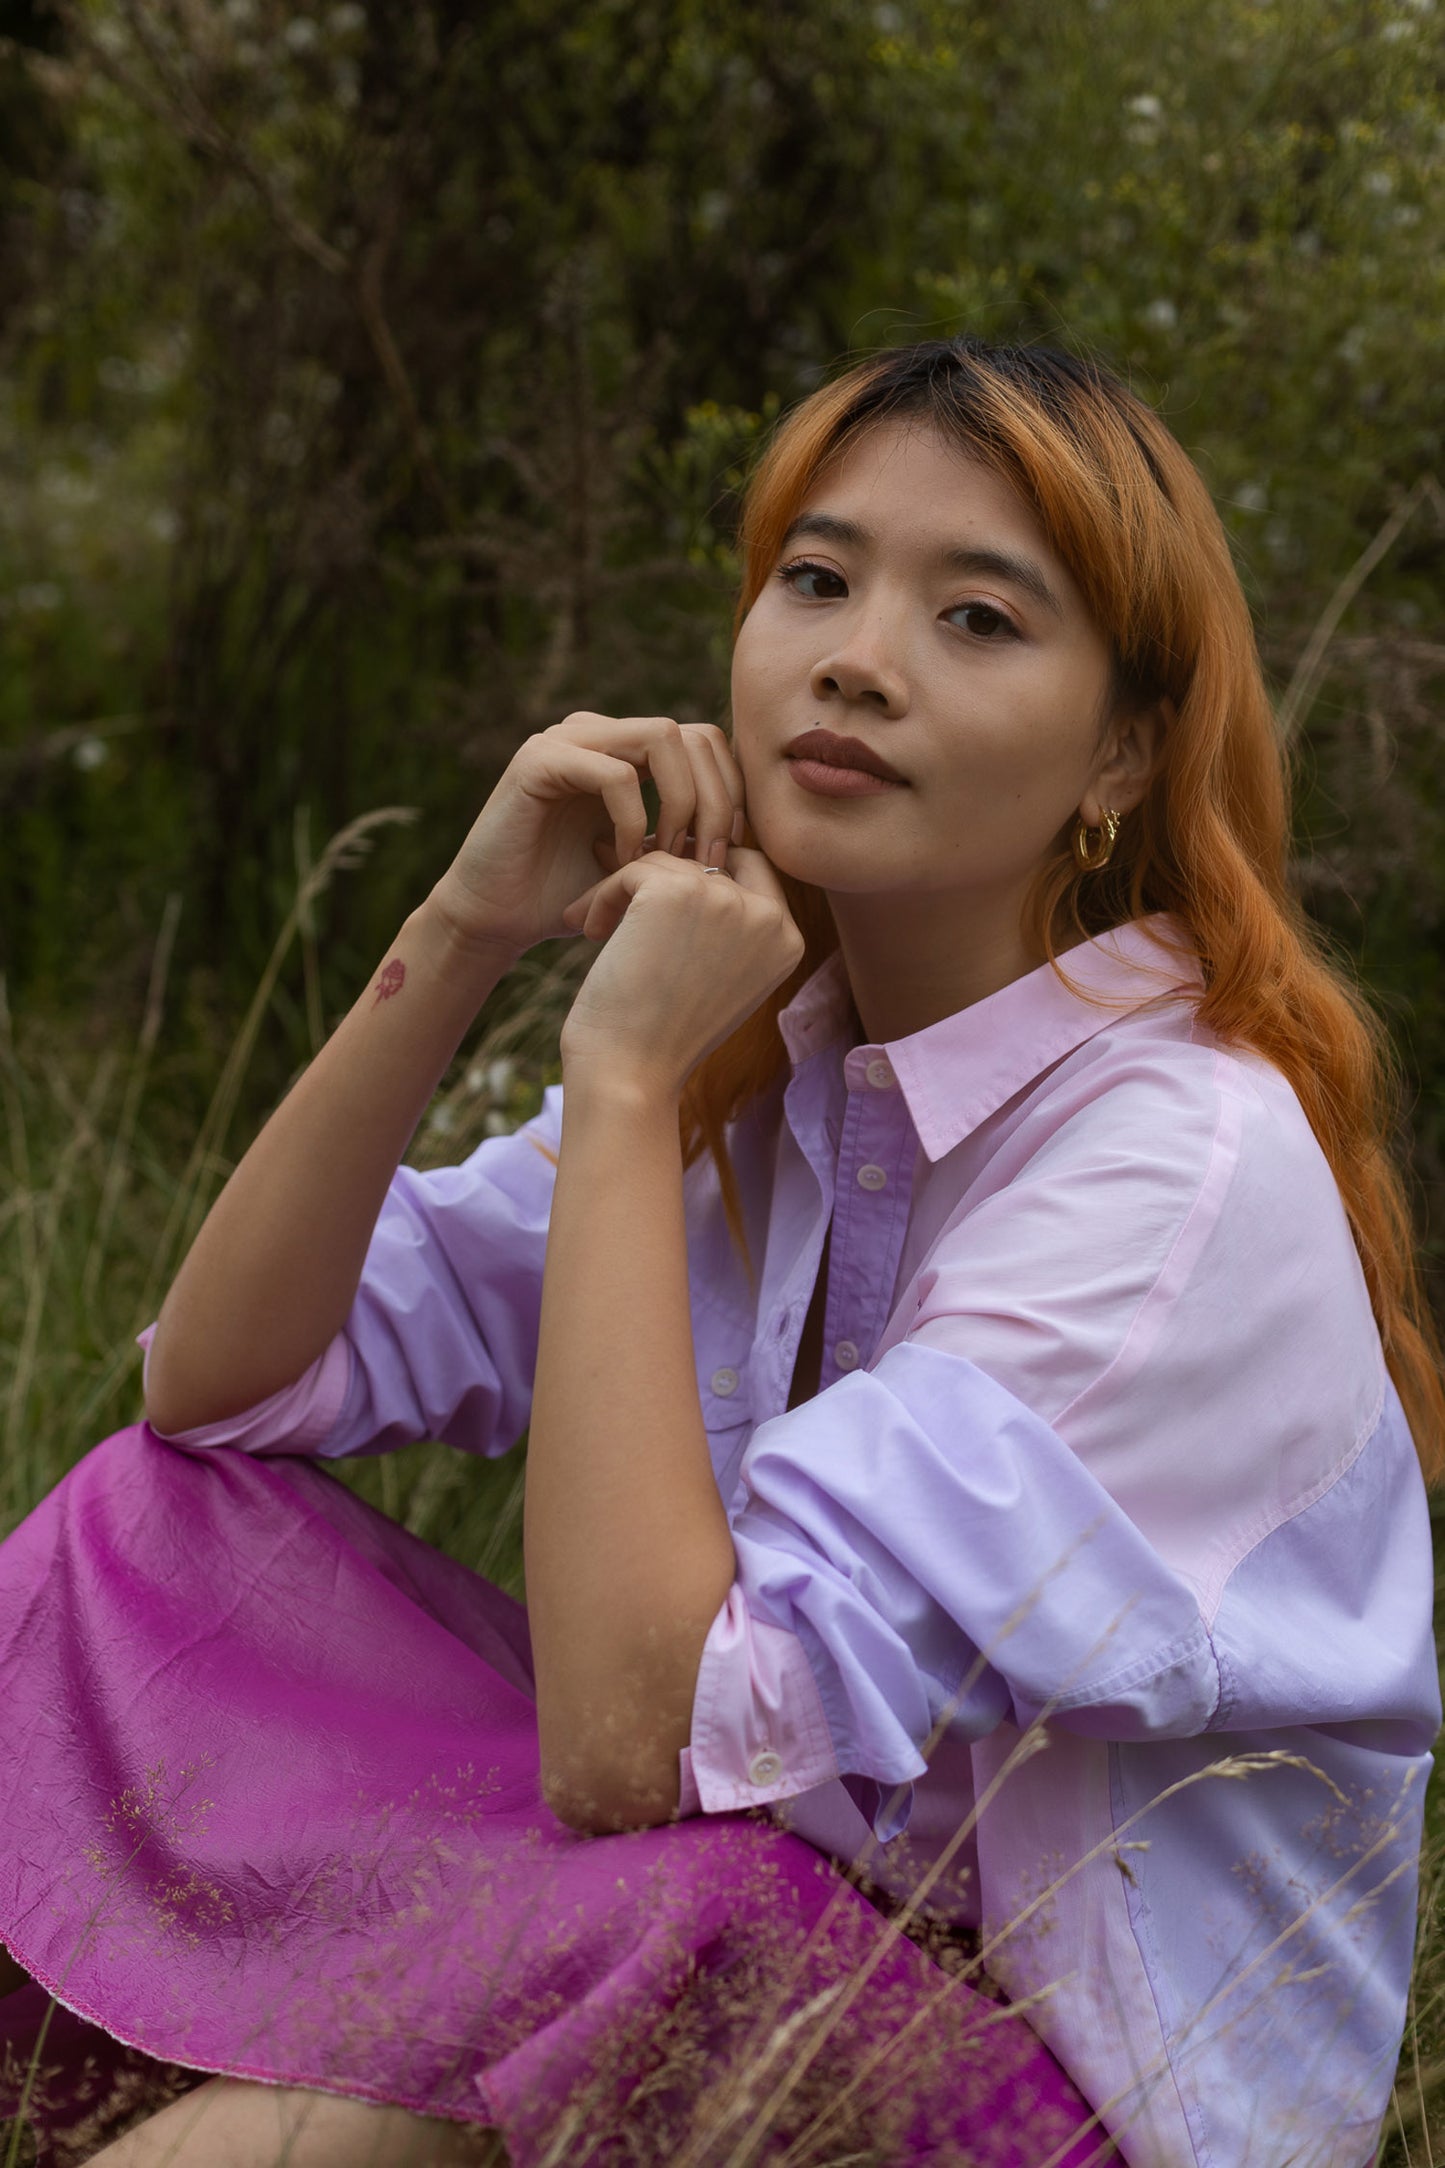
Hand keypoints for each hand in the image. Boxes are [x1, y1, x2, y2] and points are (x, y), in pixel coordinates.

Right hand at [428, 713, 744, 960]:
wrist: (495, 920)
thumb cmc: (571, 900)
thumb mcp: (648, 868)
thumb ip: (688, 840)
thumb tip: (756, 840)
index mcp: (627, 751)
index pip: (708, 743)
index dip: (733, 794)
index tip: (730, 856)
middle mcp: (599, 733)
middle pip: (696, 733)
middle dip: (719, 801)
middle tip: (710, 862)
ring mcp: (566, 739)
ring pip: (662, 737)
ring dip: (683, 804)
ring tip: (672, 860)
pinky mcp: (537, 761)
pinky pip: (612, 773)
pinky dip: (633, 821)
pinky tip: (626, 863)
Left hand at [556, 845, 804, 1096]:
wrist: (629, 1075)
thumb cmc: (663, 1036)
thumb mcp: (721, 979)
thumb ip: (729, 926)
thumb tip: (698, 861)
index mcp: (788, 939)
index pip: (752, 869)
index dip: (703, 877)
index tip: (660, 904)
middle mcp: (767, 916)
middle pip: (705, 864)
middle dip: (658, 882)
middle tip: (621, 909)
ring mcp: (724, 900)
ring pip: (663, 863)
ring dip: (623, 892)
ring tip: (598, 931)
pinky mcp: (674, 892)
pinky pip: (631, 870)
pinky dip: (602, 895)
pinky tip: (591, 932)